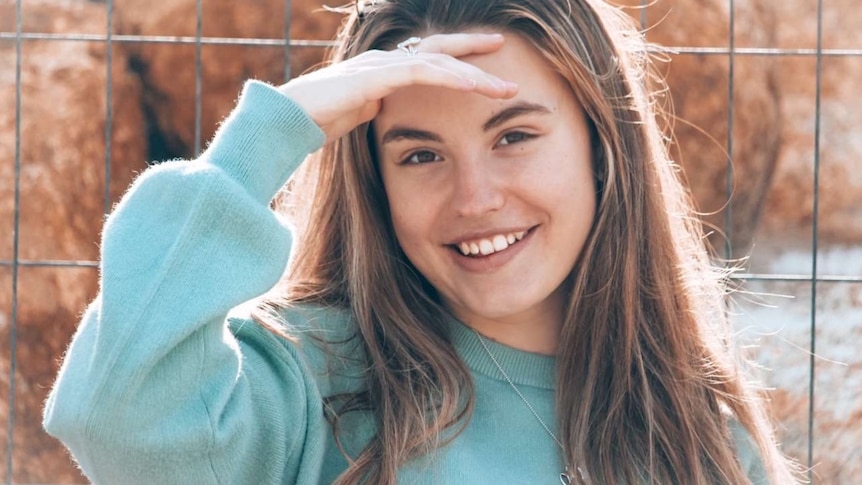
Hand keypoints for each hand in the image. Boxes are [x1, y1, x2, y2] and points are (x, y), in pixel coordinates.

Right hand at [278, 32, 517, 143]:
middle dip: (472, 48)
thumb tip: (384, 112)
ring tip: (502, 85)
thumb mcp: (356, 116)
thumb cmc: (316, 122)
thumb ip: (374, 110)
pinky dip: (449, 77)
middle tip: (503, 46)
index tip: (487, 65)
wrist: (283, 122)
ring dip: (472, 72)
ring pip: (436, 61)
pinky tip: (472, 85)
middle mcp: (382, 61)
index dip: (458, 57)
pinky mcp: (373, 77)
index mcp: (381, 71)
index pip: (428, 57)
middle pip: (438, 49)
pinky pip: (419, 72)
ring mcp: (378, 66)